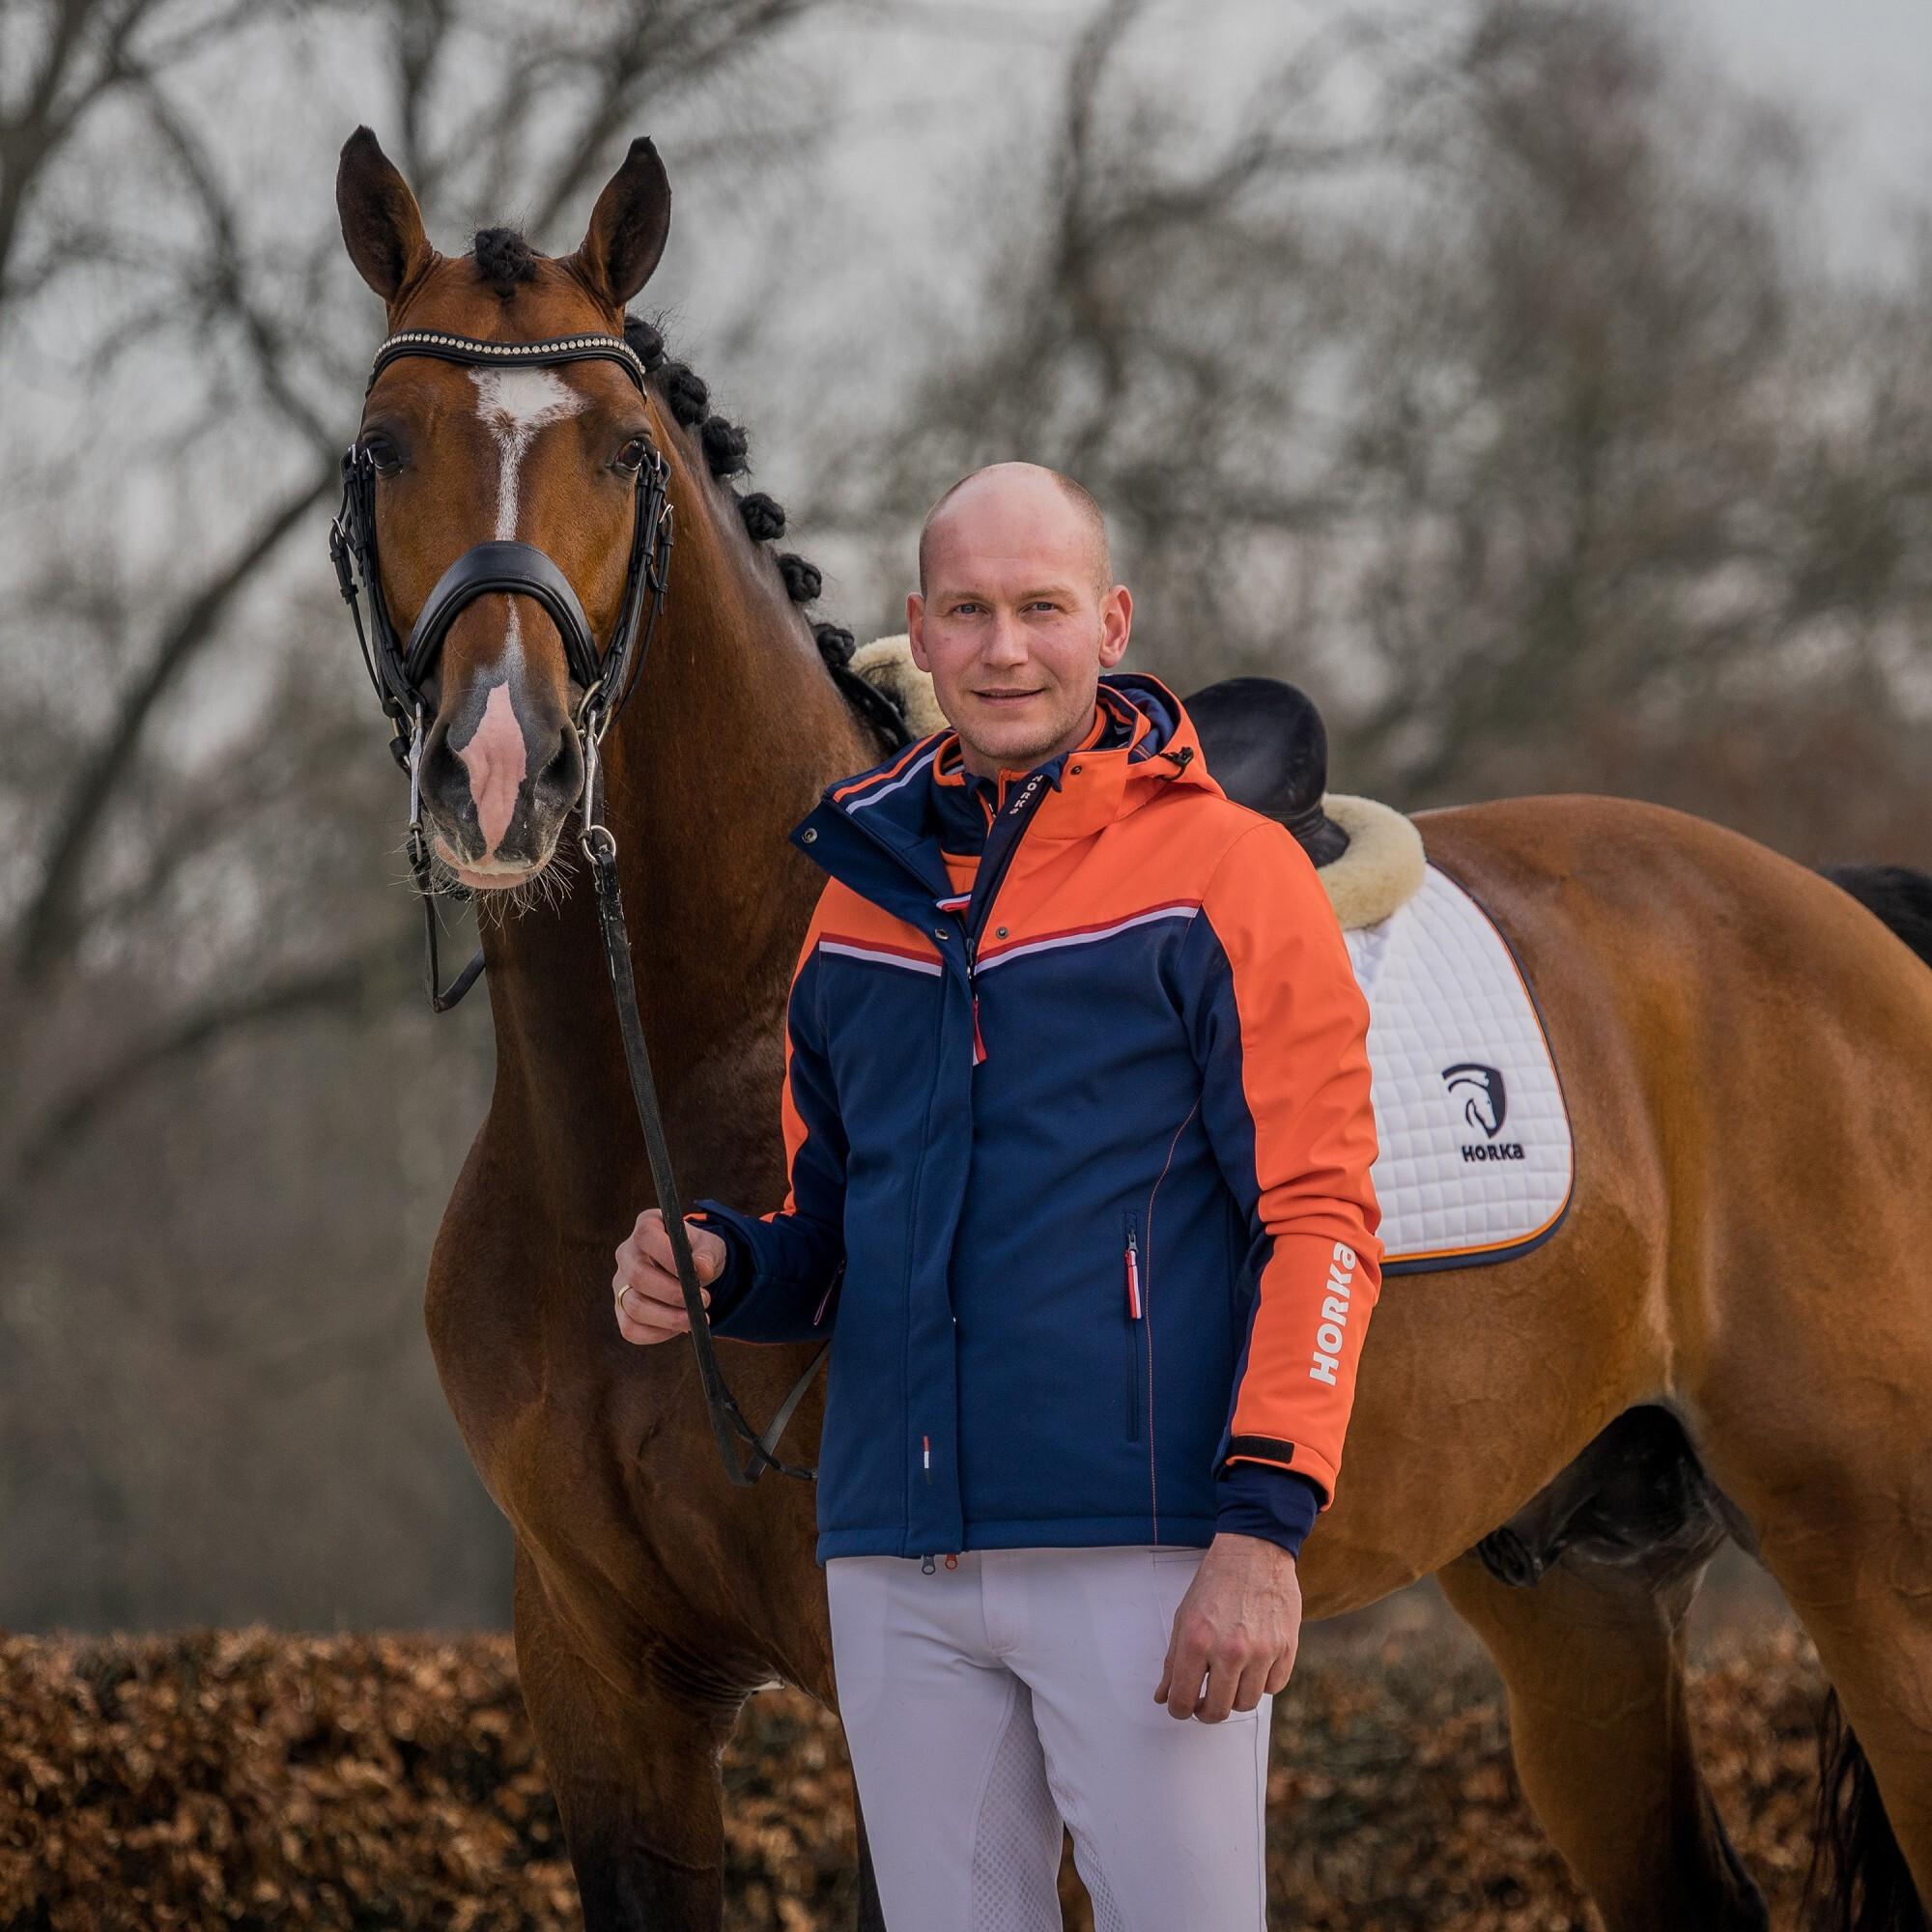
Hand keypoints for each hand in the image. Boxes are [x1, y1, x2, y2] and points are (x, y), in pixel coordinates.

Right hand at [613, 1208, 726, 1344]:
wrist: (691, 1271)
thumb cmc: (698, 1253)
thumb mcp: (710, 1247)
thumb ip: (707, 1255)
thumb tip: (702, 1269)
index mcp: (646, 1226)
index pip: (646, 1236)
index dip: (668, 1256)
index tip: (695, 1275)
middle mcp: (626, 1253)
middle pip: (638, 1275)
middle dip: (673, 1293)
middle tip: (703, 1301)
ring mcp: (620, 1283)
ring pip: (634, 1305)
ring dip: (669, 1318)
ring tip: (695, 1319)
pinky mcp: (621, 1309)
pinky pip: (631, 1329)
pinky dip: (658, 1333)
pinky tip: (680, 1328)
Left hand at [1155, 1532, 1301, 1721]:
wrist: (1254, 1551)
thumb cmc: (1215, 1582)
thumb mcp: (1184, 1617)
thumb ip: (1173, 1661)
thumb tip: (1163, 1696)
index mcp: (1196, 1641)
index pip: (1182, 1700)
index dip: (1179, 1709)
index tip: (1182, 1706)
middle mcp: (1229, 1650)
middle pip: (1216, 1710)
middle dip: (1206, 1711)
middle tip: (1204, 1701)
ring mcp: (1261, 1651)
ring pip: (1246, 1703)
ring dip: (1235, 1697)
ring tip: (1229, 1677)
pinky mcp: (1286, 1648)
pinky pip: (1273, 1687)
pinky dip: (1262, 1683)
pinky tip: (1253, 1665)